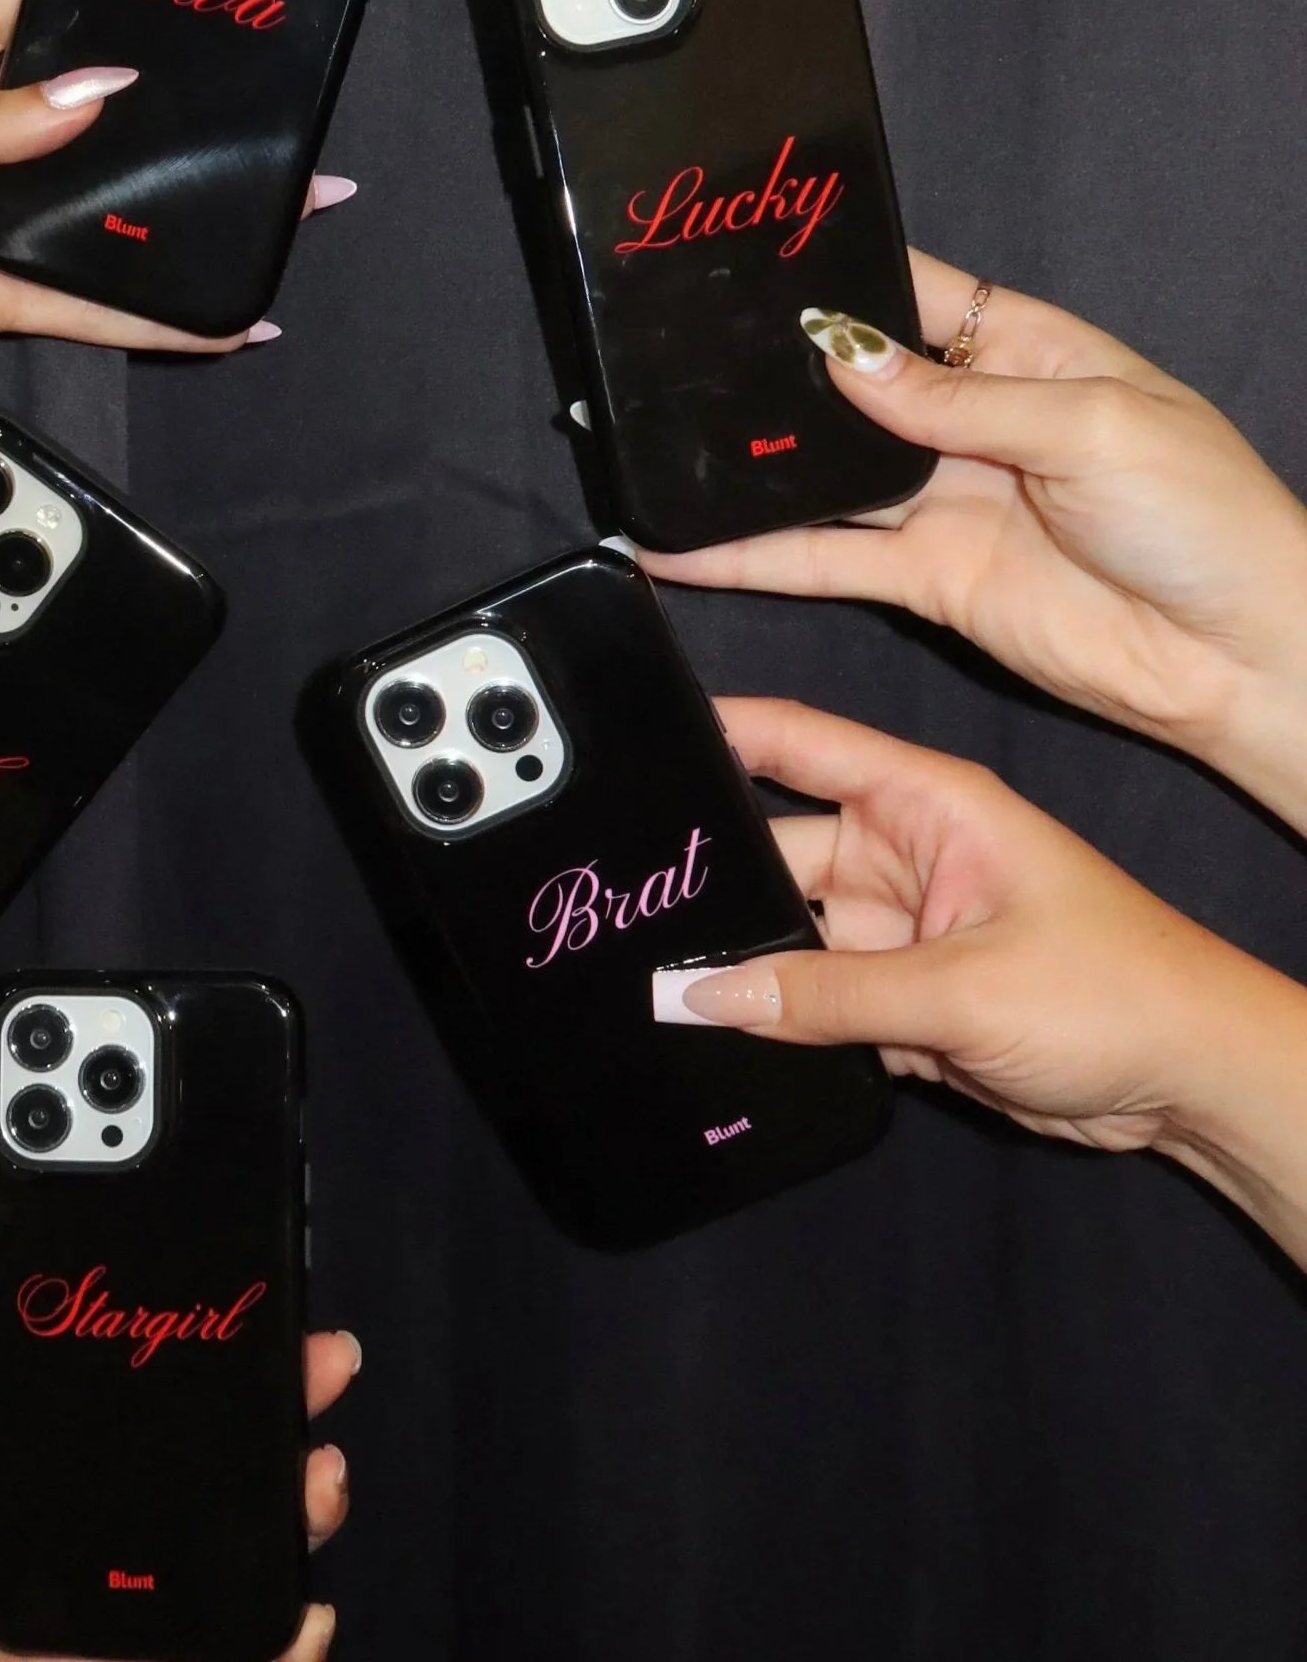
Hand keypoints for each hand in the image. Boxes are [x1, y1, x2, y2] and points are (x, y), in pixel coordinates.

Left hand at [0, 1184, 357, 1661]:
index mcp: (69, 1432)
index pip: (163, 1366)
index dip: (222, 1325)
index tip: (264, 1286)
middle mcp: (119, 1499)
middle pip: (228, 1437)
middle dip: (289, 1396)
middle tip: (319, 1365)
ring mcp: (142, 1582)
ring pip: (251, 1529)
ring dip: (304, 1499)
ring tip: (315, 1479)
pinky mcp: (151, 1650)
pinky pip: (239, 1639)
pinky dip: (288, 1630)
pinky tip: (302, 1614)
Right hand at [637, 250, 1306, 830]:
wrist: (1235, 655)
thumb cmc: (1204, 518)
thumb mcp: (1092, 424)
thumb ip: (960, 399)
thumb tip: (848, 359)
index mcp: (1029, 353)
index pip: (919, 296)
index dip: (847, 279)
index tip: (759, 265)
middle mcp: (971, 422)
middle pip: (852, 387)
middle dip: (778, 376)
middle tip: (682, 364)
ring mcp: (941, 502)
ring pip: (823, 477)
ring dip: (751, 472)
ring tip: (664, 456)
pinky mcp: (921, 579)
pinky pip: (821, 560)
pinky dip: (752, 558)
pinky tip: (689, 550)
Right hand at [654, 701, 1306, 1268]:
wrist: (1197, 1085)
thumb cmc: (1120, 994)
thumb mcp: (962, 988)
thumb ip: (824, 995)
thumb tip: (700, 994)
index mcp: (924, 804)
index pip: (796, 742)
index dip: (717, 728)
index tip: (631, 732)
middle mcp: (901, 854)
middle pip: (774, 851)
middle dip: (711, 882)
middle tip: (616, 901)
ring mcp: (898, 929)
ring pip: (785, 937)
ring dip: (740, 964)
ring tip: (650, 978)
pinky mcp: (901, 999)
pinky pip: (811, 1000)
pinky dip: (774, 1020)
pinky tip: (714, 1035)